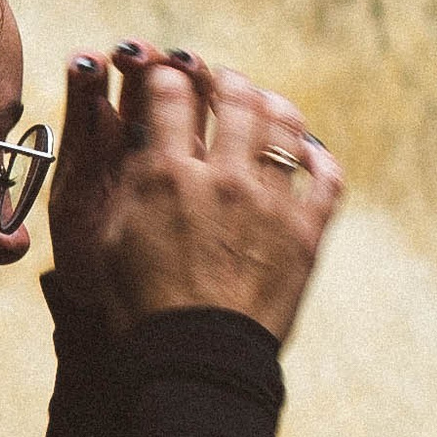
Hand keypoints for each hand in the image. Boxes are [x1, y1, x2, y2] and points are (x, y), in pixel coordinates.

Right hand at [49, 44, 342, 346]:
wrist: (196, 361)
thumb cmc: (142, 307)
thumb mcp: (110, 239)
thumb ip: (130, 182)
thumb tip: (141, 144)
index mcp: (166, 175)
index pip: (171, 94)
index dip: (167, 75)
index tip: (167, 75)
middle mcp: (223, 178)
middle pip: (235, 97)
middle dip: (225, 80)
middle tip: (222, 81)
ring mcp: (270, 202)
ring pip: (284, 124)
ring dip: (273, 104)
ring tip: (265, 103)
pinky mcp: (306, 232)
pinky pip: (326, 176)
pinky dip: (319, 156)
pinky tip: (309, 151)